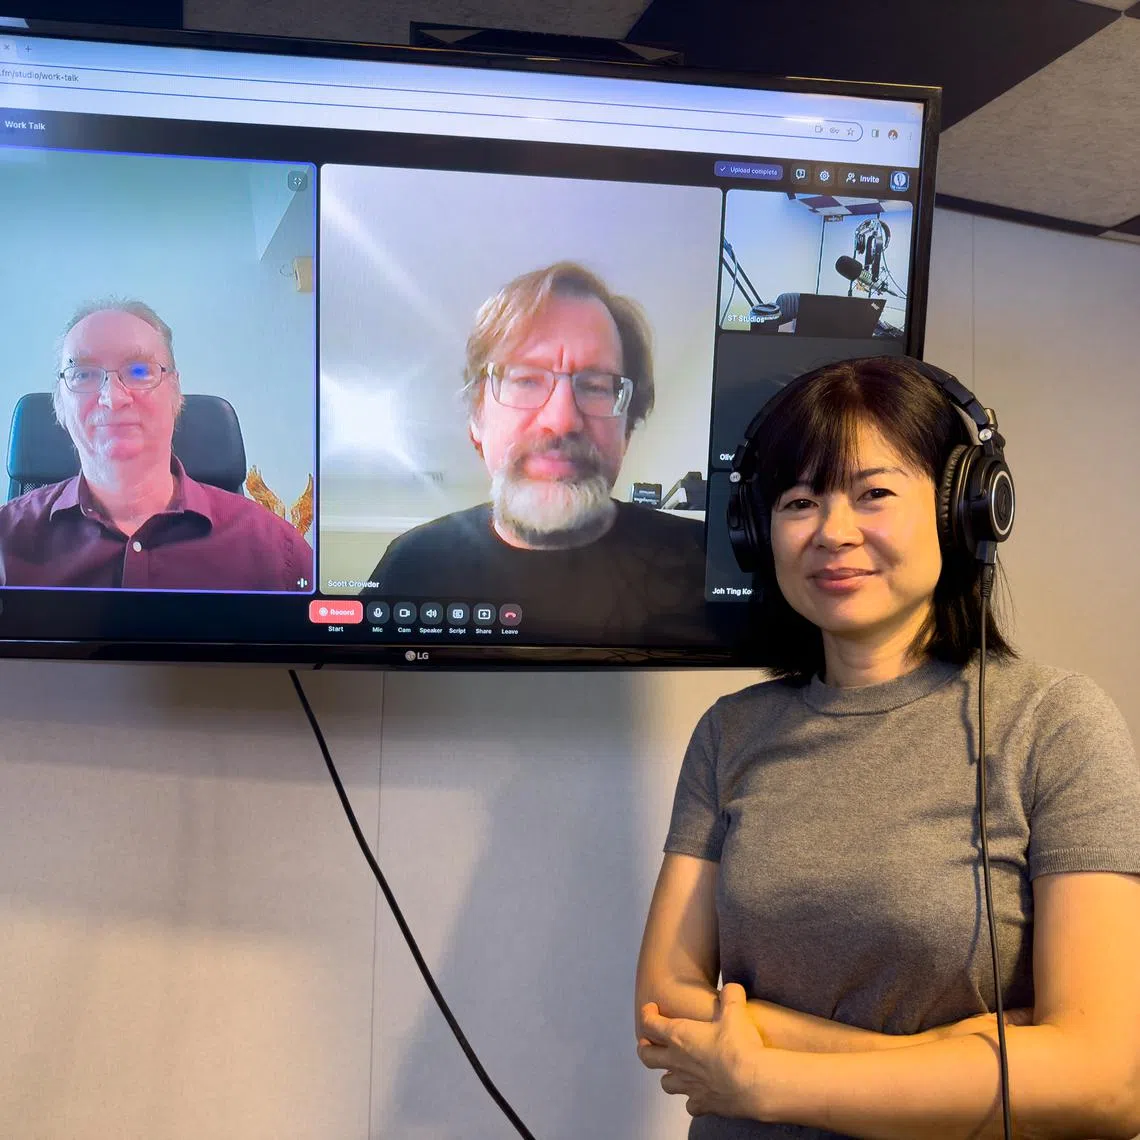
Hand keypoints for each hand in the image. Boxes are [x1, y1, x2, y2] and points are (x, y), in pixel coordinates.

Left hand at [637, 983, 767, 1118]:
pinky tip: (700, 1094)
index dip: (647, 1014)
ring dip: (667, 1074)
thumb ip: (731, 995)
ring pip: (665, 1083)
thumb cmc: (740, 1045)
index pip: (649, 1023)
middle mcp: (677, 1062)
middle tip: (648, 1041)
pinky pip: (691, 1106)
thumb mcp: (736, 1011)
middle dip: (644, 1047)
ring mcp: (688, 1086)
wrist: (754, 1082)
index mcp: (679, 1036)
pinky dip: (693, 1099)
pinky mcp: (703, 1104)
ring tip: (674, 1068)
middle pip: (647, 1056)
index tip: (651, 1008)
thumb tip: (732, 988)